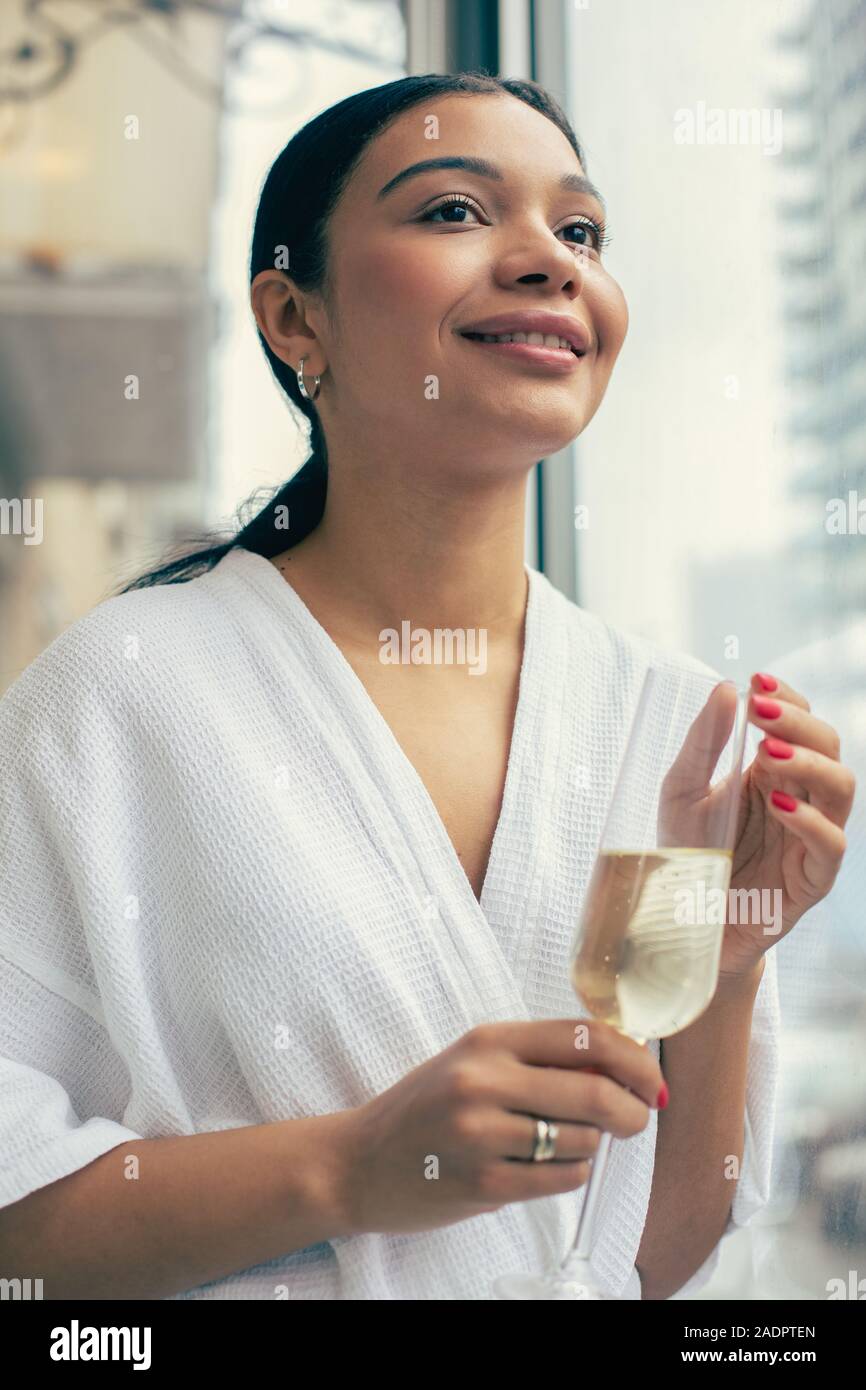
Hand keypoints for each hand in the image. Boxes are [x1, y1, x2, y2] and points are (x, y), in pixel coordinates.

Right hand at [340, 1020, 664, 1236]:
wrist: (358, 1162)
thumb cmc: (424, 1108)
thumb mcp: (473, 1062)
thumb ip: (538, 1060)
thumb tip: (621, 1066)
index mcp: (488, 1040)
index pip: (584, 1036)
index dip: (634, 1058)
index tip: (651, 1078)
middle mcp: (484, 1079)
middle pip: (597, 1090)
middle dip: (634, 1110)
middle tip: (639, 1118)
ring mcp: (483, 1133)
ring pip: (584, 1139)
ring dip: (591, 1145)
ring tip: (563, 1143)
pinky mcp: (484, 1183)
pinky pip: (563, 1179)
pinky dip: (570, 1174)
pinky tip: (546, 1166)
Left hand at [659, 672, 854, 981]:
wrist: (683, 927)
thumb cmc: (687, 855)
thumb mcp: (680, 792)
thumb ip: (703, 743)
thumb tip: (727, 688)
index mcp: (773, 773)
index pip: (799, 723)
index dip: (787, 698)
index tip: (756, 679)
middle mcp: (800, 799)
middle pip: (827, 746)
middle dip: (797, 721)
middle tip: (758, 709)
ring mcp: (811, 838)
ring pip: (841, 787)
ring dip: (808, 762)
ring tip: (766, 753)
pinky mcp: (811, 879)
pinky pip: (832, 845)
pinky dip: (811, 821)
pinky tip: (777, 805)